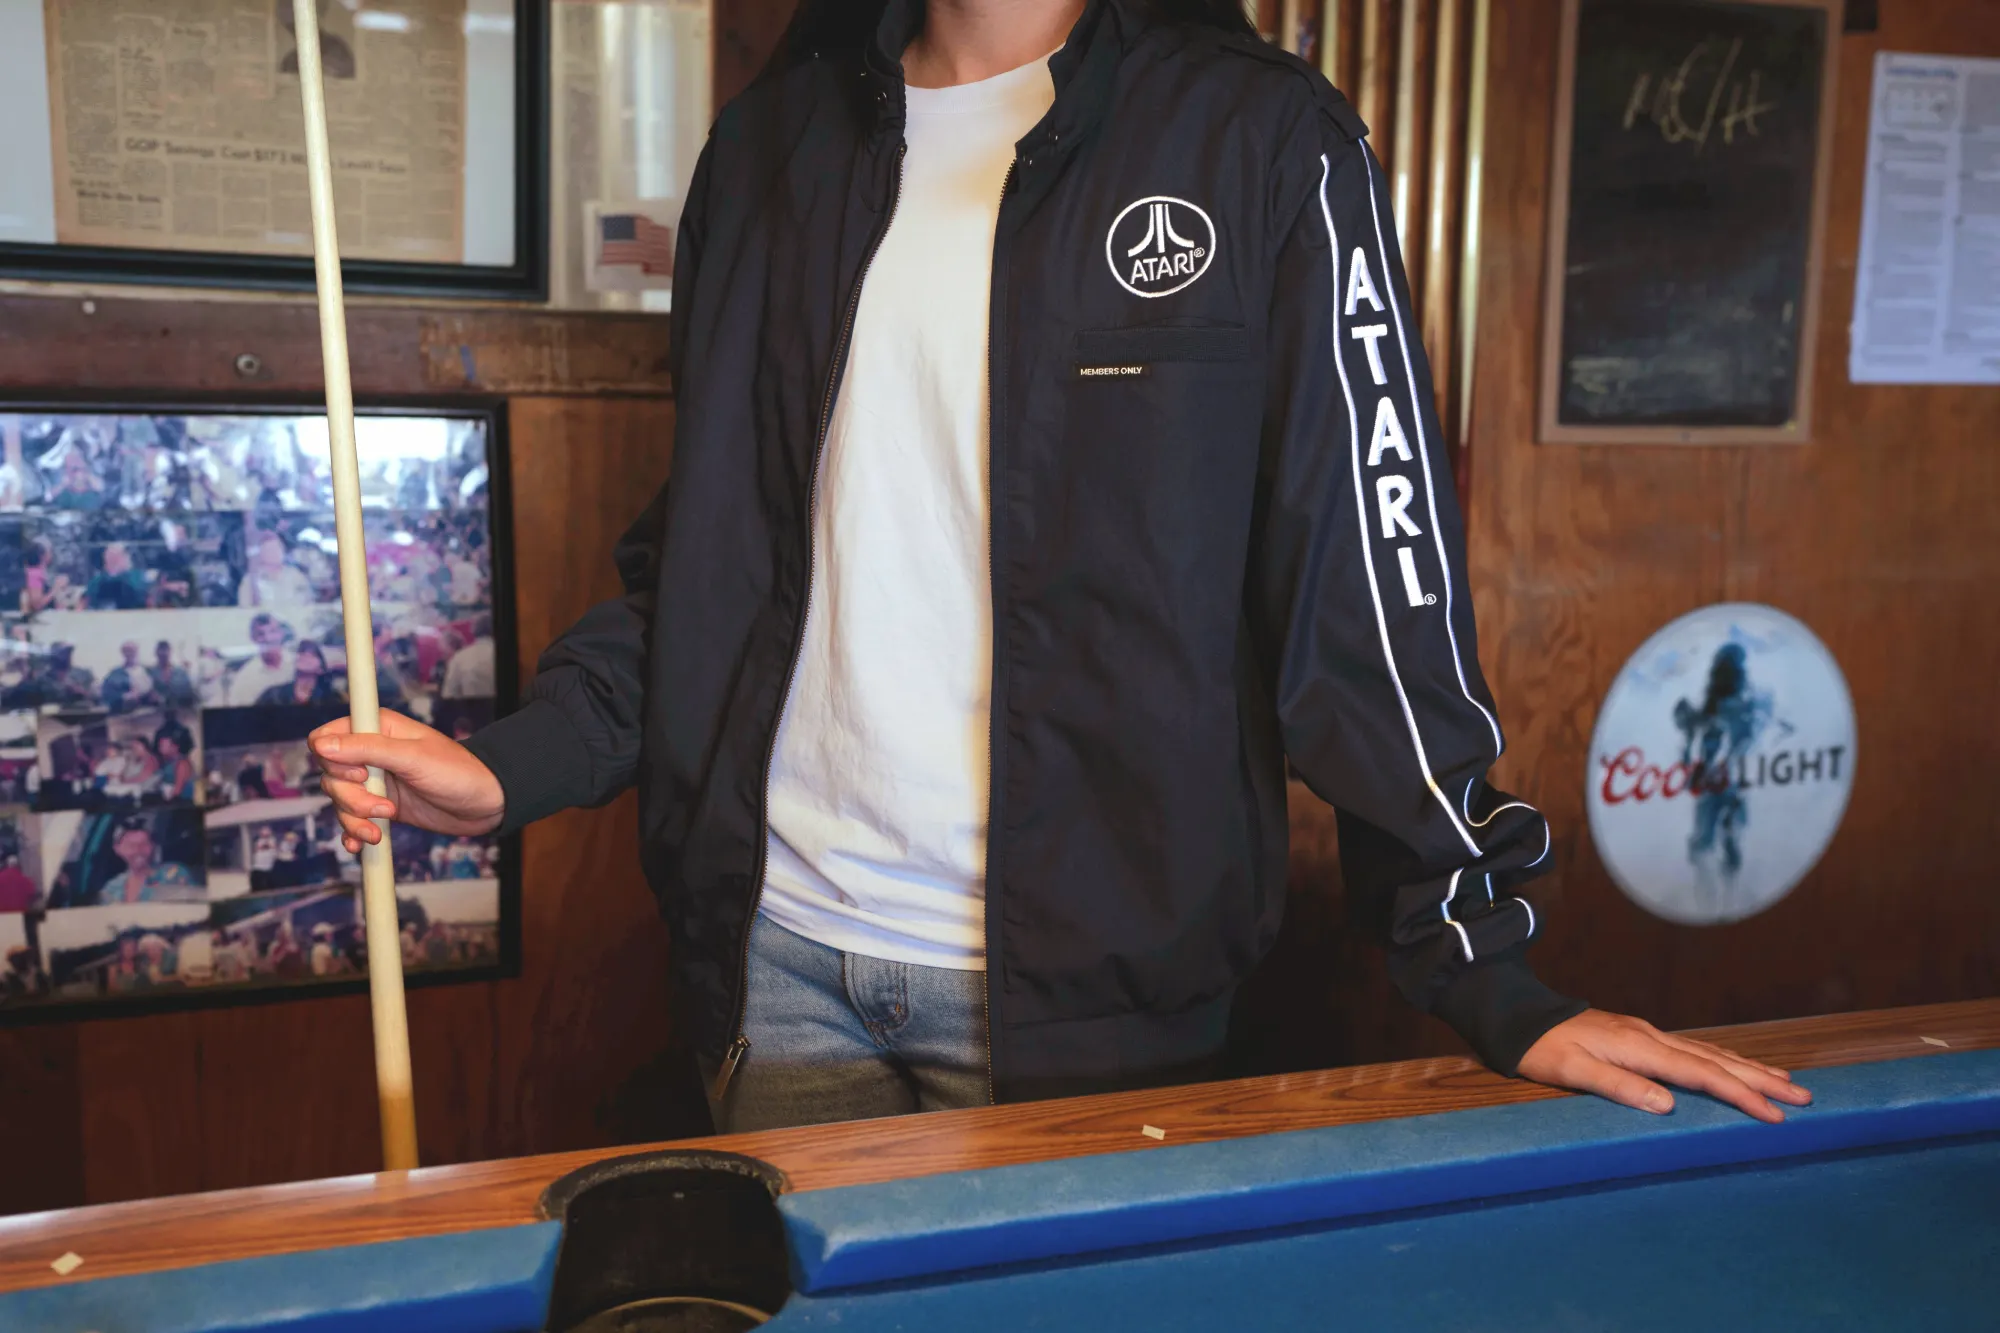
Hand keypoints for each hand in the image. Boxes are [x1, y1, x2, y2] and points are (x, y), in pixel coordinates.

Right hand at [308, 709, 503, 852]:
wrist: (485, 805)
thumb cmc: (458, 772)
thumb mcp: (412, 758)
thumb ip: (366, 749)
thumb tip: (320, 745)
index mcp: (376, 728)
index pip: (325, 737)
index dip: (333, 760)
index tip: (360, 774)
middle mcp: (371, 753)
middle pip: (329, 775)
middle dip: (350, 797)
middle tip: (384, 806)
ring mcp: (375, 782)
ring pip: (339, 800)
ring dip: (355, 818)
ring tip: (384, 824)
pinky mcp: (381, 806)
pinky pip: (351, 820)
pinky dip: (353, 833)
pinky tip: (362, 844)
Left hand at [1518, 1009, 1812, 1123]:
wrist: (1519, 1017)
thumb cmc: (1541, 1049)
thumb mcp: (1572, 1072)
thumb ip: (1618, 1086)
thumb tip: (1668, 1105)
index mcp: (1639, 1047)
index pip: (1701, 1075)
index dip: (1740, 1095)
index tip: (1774, 1114)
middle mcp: (1650, 1037)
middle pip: (1717, 1061)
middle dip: (1761, 1081)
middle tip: (1803, 1099)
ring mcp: (1647, 1035)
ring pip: (1710, 1053)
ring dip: (1748, 1068)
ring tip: (1785, 1082)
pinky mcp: (1640, 1037)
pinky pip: (1693, 1051)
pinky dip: (1722, 1060)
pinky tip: (1732, 1066)